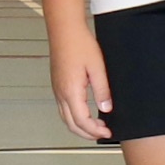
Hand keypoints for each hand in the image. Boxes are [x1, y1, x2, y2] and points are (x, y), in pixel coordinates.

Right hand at [48, 27, 112, 142]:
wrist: (65, 30)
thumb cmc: (79, 44)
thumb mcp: (98, 68)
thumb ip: (102, 90)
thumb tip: (106, 109)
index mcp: (71, 91)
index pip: (82, 121)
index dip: (95, 131)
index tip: (107, 132)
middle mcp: (61, 93)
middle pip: (71, 124)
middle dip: (87, 134)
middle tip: (102, 134)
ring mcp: (57, 90)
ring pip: (65, 118)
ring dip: (80, 127)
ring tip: (96, 127)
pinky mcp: (57, 86)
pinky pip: (63, 109)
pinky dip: (74, 117)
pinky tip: (85, 113)